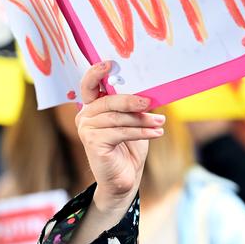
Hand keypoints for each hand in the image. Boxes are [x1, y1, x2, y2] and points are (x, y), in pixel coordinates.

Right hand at [76, 61, 164, 211]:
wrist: (123, 179)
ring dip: (142, 120)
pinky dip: (141, 132)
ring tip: (159, 122)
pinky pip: (120, 132)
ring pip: (118, 118)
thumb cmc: (129, 148)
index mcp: (93, 107)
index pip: (90, 86)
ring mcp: (86, 129)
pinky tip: (156, 133)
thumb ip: (135, 106)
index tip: (110, 64)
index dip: (97, 73)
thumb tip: (151, 91)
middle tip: (150, 103)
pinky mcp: (92, 142)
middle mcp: (85, 116)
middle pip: (109, 101)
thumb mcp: (134, 122)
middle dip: (133, 101)